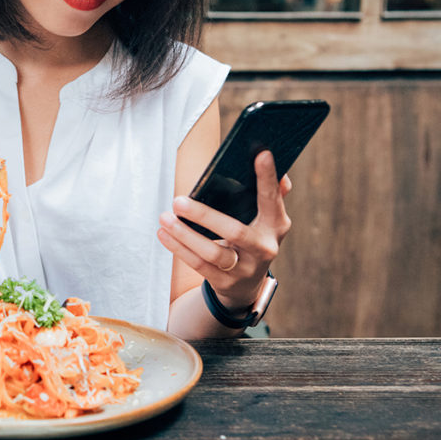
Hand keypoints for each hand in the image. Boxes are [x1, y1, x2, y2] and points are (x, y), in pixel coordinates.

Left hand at [157, 150, 291, 309]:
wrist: (246, 285)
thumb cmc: (251, 237)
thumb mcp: (264, 219)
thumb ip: (269, 194)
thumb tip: (269, 161)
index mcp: (276, 224)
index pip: (272, 198)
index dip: (268, 178)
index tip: (261, 154)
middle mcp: (264, 247)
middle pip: (235, 232)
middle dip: (204, 216)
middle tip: (178, 200)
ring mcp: (246, 268)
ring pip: (213, 253)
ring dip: (185, 235)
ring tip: (165, 217)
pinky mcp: (226, 282)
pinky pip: (199, 265)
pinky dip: (179, 248)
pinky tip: (164, 233)